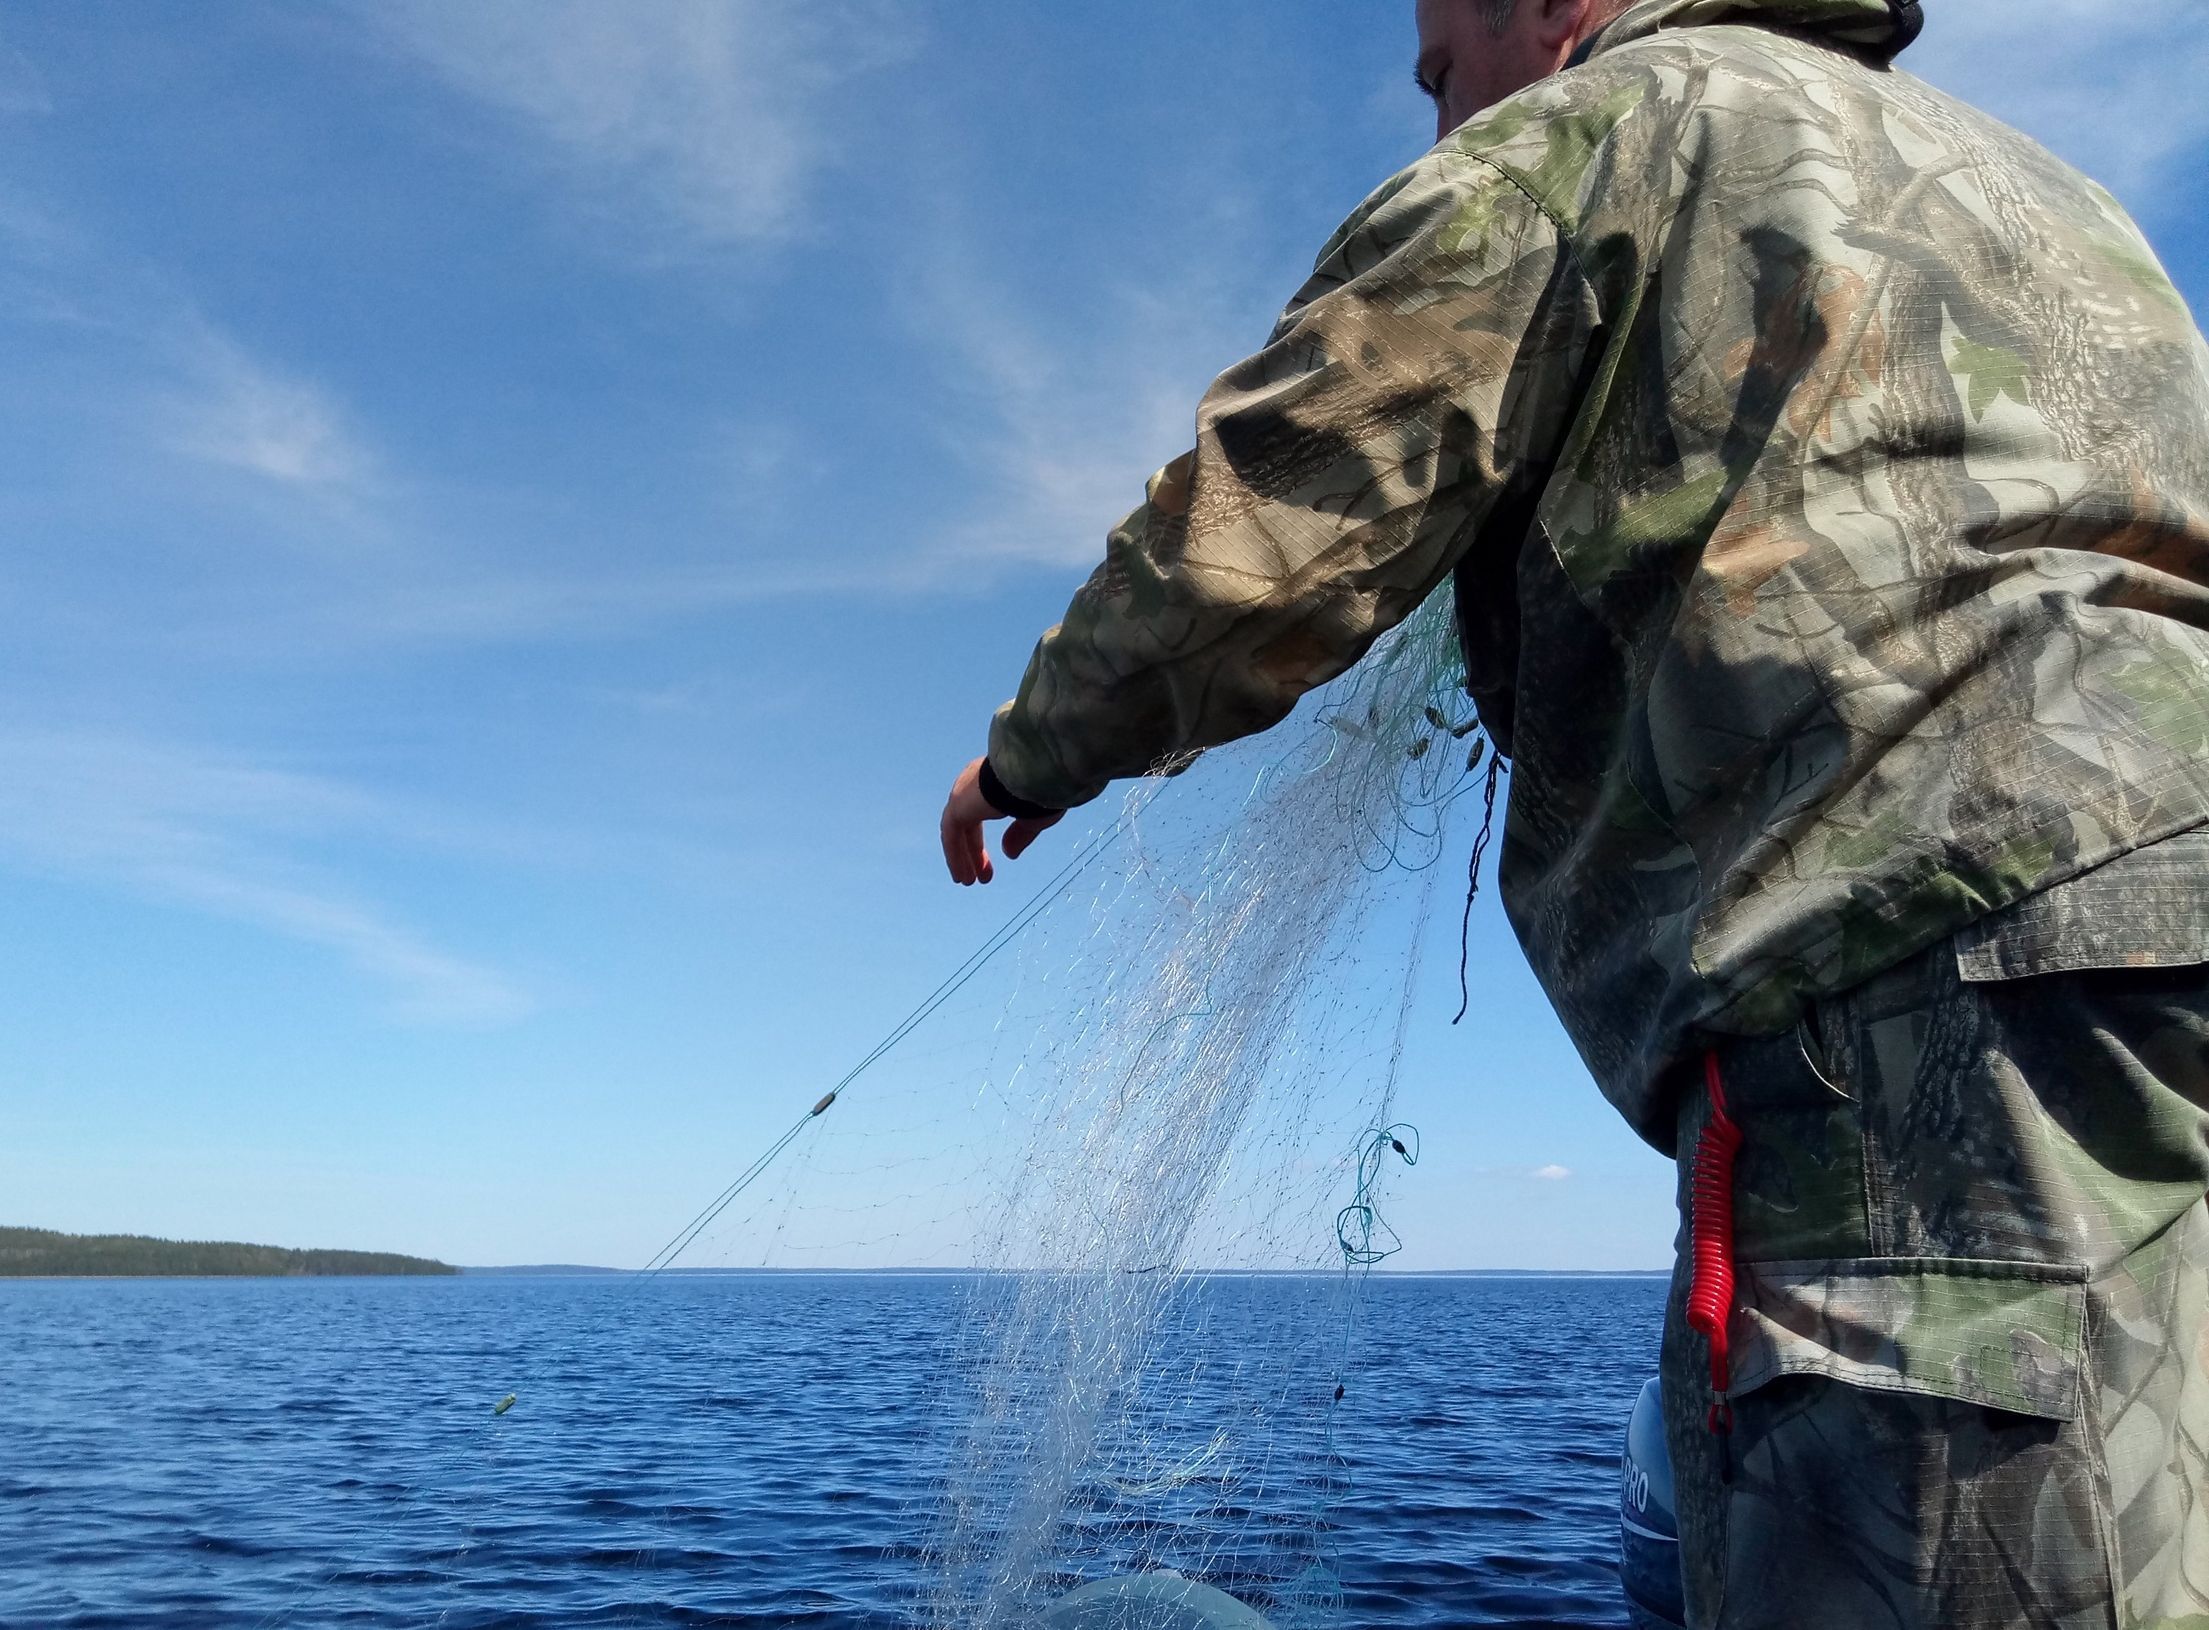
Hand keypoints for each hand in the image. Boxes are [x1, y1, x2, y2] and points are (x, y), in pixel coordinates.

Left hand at [940, 757, 1061, 884]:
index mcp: (991, 782)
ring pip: (956, 831)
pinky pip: (951, 835)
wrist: (1035, 772)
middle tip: (980, 878)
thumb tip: (1009, 854)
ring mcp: (962, 793)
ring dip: (961, 857)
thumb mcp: (1034, 817)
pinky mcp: (958, 804)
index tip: (995, 861)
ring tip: (967, 882)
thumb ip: (1020, 835)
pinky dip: (955, 855)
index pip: (981, 814)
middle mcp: (973, 784)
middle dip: (973, 851)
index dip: (983, 841)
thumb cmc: (1042, 790)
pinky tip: (962, 876)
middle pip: (967, 824)